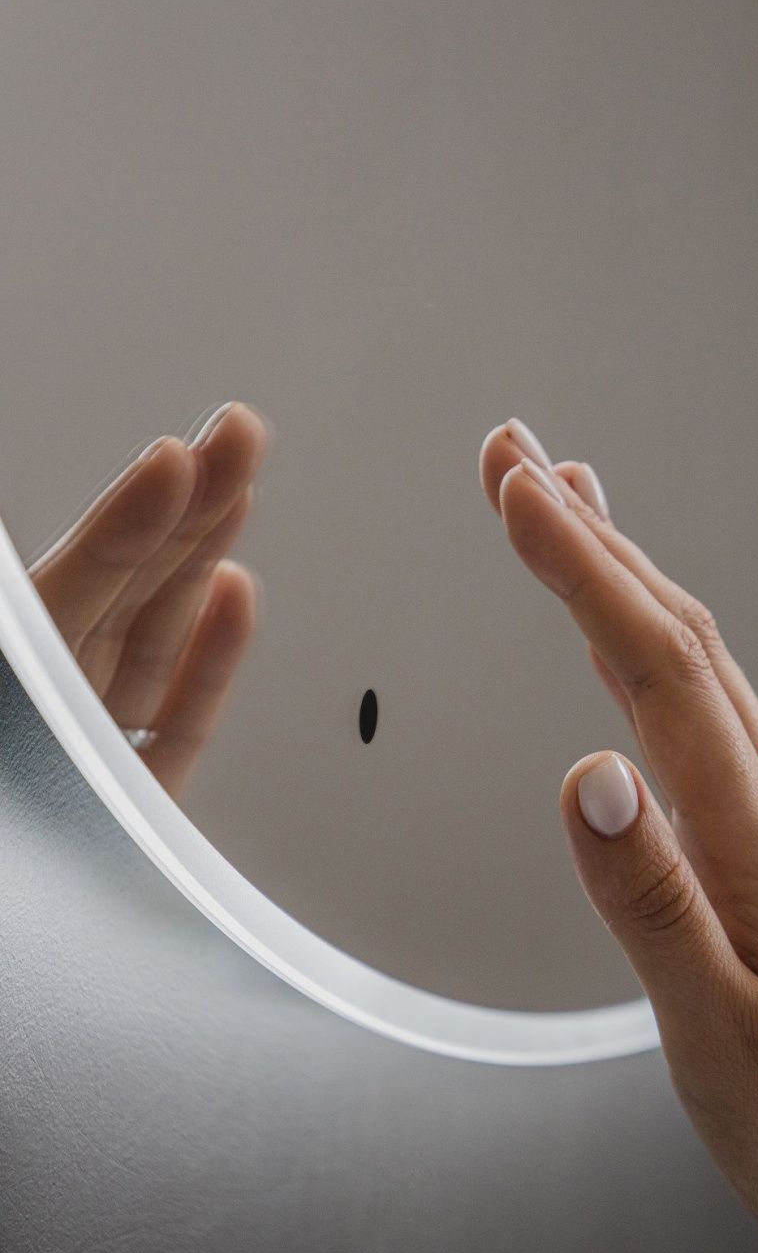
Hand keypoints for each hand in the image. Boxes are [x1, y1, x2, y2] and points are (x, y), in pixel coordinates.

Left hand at [29, 402, 268, 799]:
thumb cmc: (4, 818)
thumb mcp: (31, 670)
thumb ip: (64, 600)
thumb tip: (163, 553)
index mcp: (19, 662)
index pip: (80, 575)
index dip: (131, 516)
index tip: (176, 459)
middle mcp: (50, 693)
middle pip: (128, 584)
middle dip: (193, 503)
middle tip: (238, 435)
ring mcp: (92, 741)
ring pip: (156, 634)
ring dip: (204, 556)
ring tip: (240, 486)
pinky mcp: (137, 794)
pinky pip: (181, 716)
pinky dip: (213, 656)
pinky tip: (234, 593)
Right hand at [480, 418, 757, 1252]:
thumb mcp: (725, 1039)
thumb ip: (653, 903)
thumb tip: (585, 779)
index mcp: (752, 845)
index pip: (655, 673)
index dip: (584, 572)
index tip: (516, 492)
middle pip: (676, 639)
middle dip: (592, 537)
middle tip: (517, 459)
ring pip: (693, 667)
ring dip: (625, 578)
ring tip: (570, 512)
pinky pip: (703, 722)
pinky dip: (650, 656)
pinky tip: (626, 658)